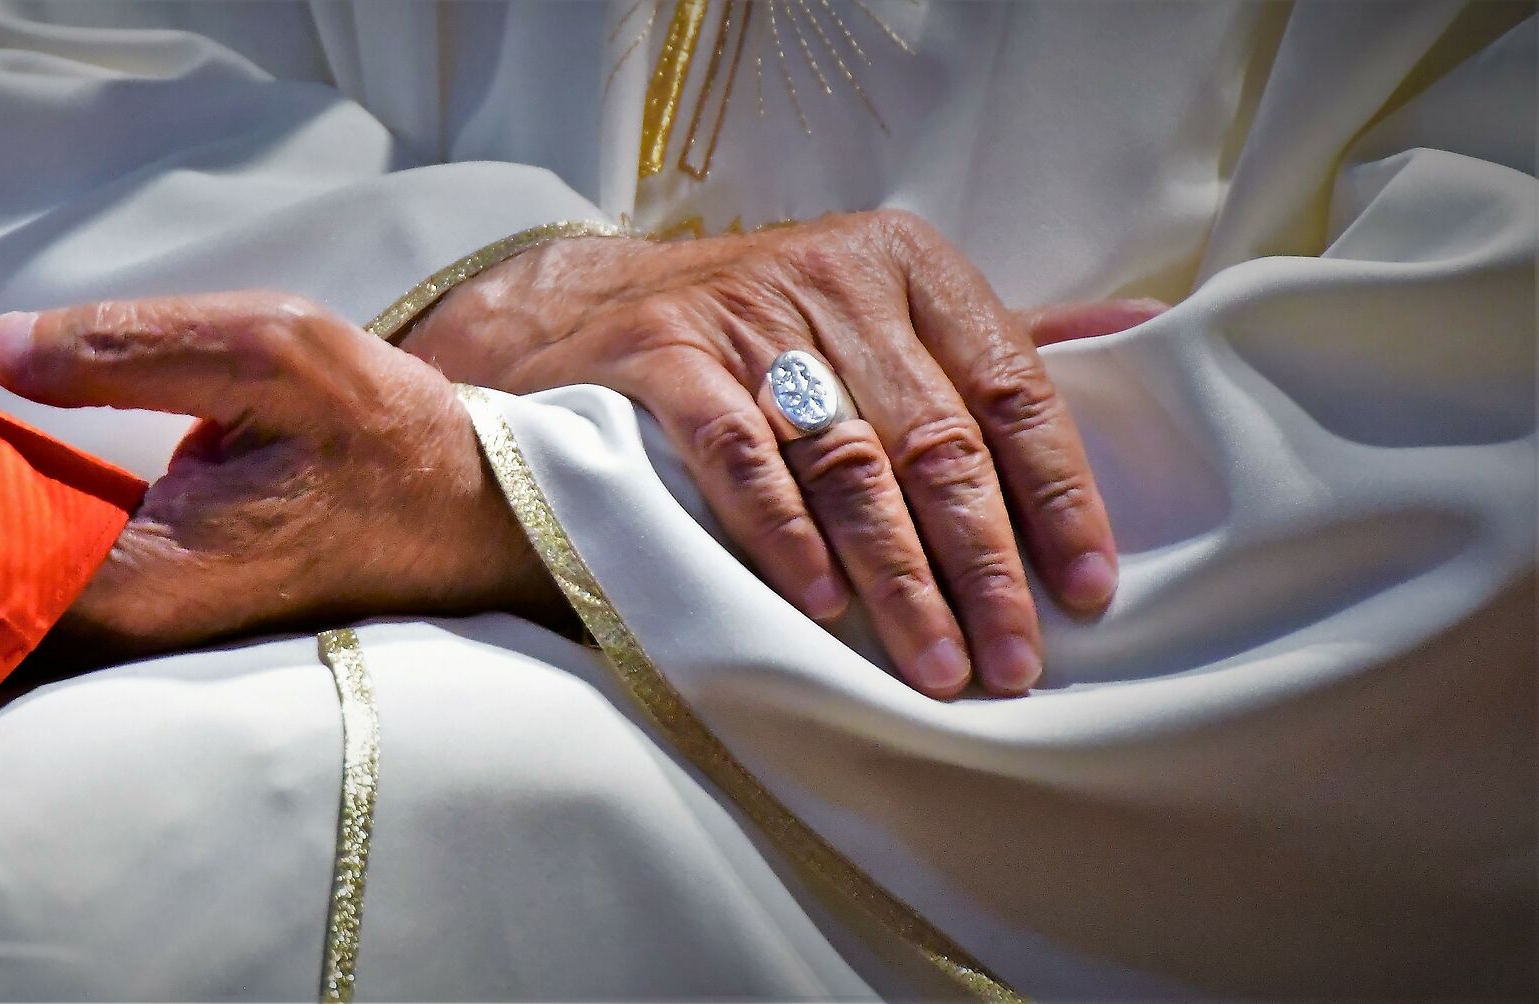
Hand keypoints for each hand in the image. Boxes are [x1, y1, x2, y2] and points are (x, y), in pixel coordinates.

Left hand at [0, 291, 564, 658]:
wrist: (476, 512)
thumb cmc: (383, 432)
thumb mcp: (271, 347)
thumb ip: (132, 346)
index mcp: (146, 579)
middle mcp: (133, 630)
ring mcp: (144, 633)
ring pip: (18, 596)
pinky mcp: (159, 615)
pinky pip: (58, 585)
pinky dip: (22, 535)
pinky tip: (6, 481)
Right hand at [400, 210, 1163, 696]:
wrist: (582, 307)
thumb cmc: (763, 325)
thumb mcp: (883, 304)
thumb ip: (1000, 333)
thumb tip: (1146, 329)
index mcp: (907, 263)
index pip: (1010, 384)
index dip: (1056, 493)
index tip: (1085, 590)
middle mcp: (832, 276)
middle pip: (933, 437)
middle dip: (981, 563)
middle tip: (1012, 659)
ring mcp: (743, 314)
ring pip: (845, 459)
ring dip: (895, 574)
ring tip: (933, 661)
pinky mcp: (663, 355)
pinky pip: (737, 455)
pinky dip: (782, 533)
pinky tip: (822, 604)